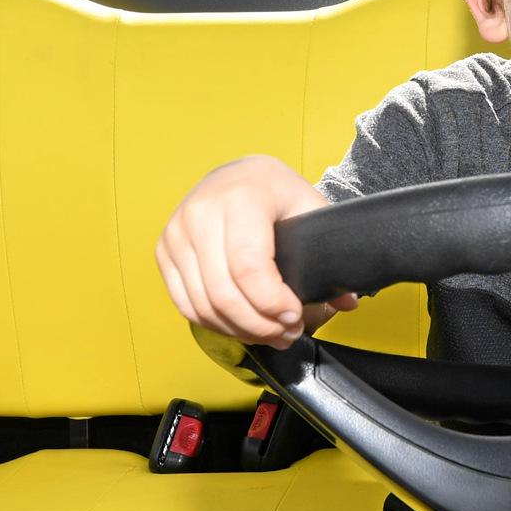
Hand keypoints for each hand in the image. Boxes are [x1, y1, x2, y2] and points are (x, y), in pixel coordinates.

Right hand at [156, 155, 356, 346]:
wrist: (235, 176)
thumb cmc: (273, 193)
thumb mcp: (308, 209)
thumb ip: (329, 252)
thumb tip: (347, 300)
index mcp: (241, 197)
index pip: (248, 266)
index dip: (271, 303)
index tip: (294, 316)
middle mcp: (201, 212)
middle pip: (224, 292)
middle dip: (259, 324)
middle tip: (287, 332)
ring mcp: (177, 232)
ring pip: (203, 304)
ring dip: (240, 330)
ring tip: (270, 334)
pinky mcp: (164, 251)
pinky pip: (186, 304)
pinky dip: (216, 324)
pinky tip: (242, 326)